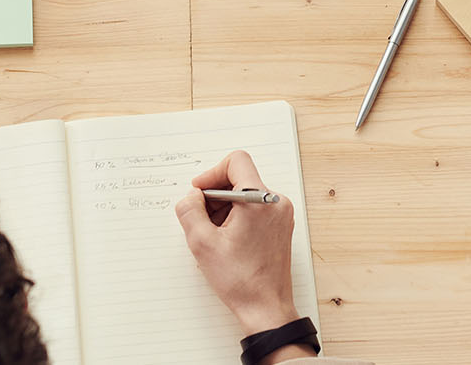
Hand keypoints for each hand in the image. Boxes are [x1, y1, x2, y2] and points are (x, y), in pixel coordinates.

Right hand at [174, 151, 299, 337]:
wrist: (266, 308)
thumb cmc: (241, 281)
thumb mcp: (202, 243)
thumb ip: (190, 210)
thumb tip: (192, 197)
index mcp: (259, 201)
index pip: (236, 162)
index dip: (212, 173)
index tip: (200, 192)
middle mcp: (275, 203)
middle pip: (239, 179)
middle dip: (215, 196)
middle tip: (202, 221)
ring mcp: (280, 215)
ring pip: (246, 196)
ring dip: (225, 210)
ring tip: (215, 237)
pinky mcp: (280, 227)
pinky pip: (254, 209)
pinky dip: (237, 219)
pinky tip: (227, 242)